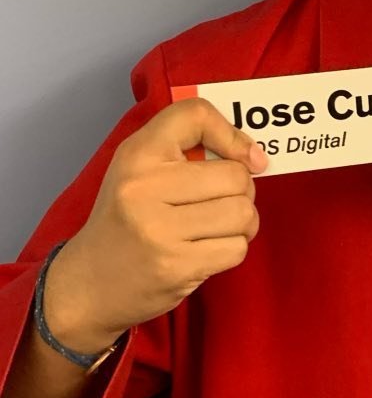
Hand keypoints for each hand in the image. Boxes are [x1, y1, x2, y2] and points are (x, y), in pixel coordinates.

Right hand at [43, 98, 267, 353]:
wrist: (88, 282)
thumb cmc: (128, 216)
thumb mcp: (144, 165)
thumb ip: (195, 143)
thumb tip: (257, 156)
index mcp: (138, 155)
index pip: (196, 115)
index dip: (230, 133)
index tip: (240, 156)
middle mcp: (144, 188)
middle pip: (236, 175)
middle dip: (243, 190)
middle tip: (222, 200)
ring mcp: (159, 231)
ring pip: (243, 213)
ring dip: (243, 222)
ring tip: (220, 225)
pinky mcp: (175, 267)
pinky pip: (237, 248)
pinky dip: (232, 248)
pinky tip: (208, 249)